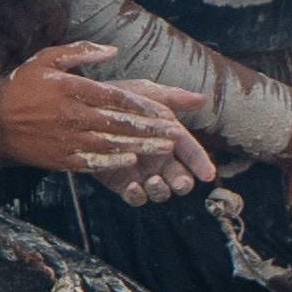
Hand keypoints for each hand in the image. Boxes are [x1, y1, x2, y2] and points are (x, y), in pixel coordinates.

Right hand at [0, 42, 206, 182]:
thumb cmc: (17, 88)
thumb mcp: (45, 59)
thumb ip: (80, 52)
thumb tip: (113, 51)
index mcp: (73, 90)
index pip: (118, 98)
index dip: (145, 106)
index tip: (167, 111)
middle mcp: (73, 116)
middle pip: (121, 123)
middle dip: (151, 129)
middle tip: (176, 133)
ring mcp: (66, 139)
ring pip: (112, 143)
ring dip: (141, 146)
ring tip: (163, 149)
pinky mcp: (58, 157)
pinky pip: (91, 161)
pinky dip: (113, 162)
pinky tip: (131, 161)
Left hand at [89, 104, 213, 205]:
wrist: (84, 109)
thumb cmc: (118, 99)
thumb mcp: (145, 95)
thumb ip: (172, 98)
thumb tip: (201, 99)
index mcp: (170, 140)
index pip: (192, 154)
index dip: (201, 164)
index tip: (208, 174)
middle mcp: (159, 159)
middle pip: (180, 178)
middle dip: (183, 183)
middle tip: (179, 183)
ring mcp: (141, 173)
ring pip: (159, 191)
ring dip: (160, 190)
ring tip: (153, 181)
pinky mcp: (120, 182)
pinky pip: (134, 196)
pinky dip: (137, 195)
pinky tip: (133, 187)